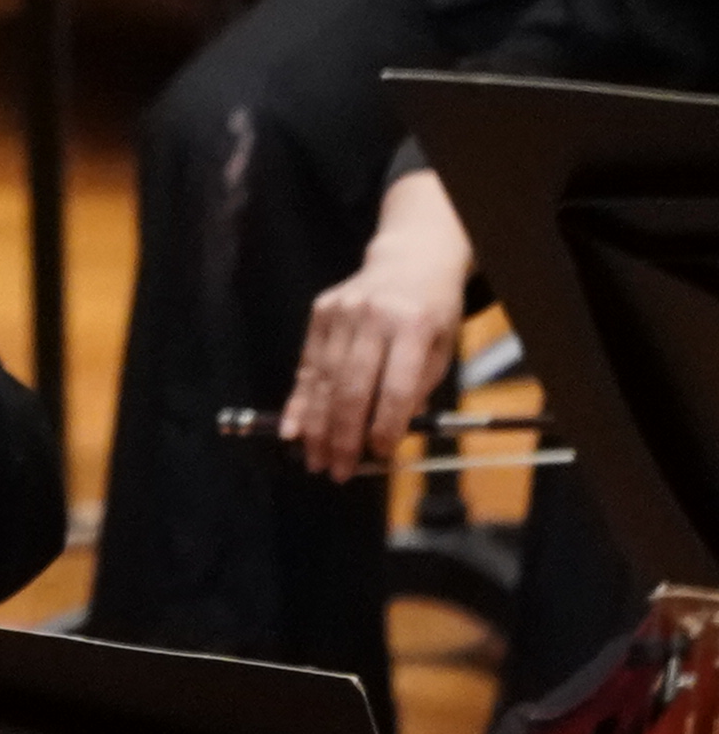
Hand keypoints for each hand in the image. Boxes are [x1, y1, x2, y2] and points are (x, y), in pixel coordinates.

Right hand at [276, 168, 472, 479]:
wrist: (409, 261)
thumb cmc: (434, 313)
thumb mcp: (442, 349)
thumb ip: (416, 390)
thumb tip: (384, 437)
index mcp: (413, 325)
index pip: (396, 385)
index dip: (385, 425)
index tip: (379, 458)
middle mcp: (371, 317)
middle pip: (352, 386)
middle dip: (343, 435)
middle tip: (339, 472)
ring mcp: (340, 312)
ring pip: (324, 380)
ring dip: (317, 426)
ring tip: (315, 460)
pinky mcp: (319, 313)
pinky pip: (307, 366)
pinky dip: (298, 401)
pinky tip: (291, 429)